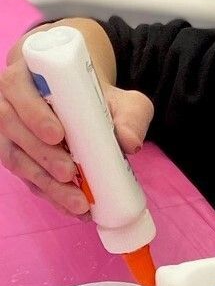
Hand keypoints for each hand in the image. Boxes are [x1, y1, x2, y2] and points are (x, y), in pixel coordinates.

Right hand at [0, 37, 152, 215]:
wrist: (78, 103)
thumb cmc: (94, 96)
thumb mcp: (121, 99)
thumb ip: (131, 116)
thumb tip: (131, 143)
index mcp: (25, 77)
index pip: (17, 89)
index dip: (33, 113)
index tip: (58, 135)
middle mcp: (7, 103)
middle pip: (13, 129)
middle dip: (42, 155)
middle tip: (70, 174)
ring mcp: (7, 133)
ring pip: (15, 158)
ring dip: (45, 182)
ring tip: (77, 201)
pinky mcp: (15, 157)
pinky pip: (26, 178)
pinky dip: (50, 194)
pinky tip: (72, 208)